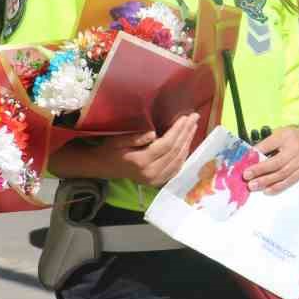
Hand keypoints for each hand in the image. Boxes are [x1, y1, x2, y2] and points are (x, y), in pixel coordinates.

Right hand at [52, 114, 198, 186]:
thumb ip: (135, 137)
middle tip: (194, 117)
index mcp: (140, 162)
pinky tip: (187, 142)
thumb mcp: (117, 140)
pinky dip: (184, 154)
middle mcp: (150, 173)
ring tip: (193, 126)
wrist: (104, 167)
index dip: (178, 130)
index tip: (186, 116)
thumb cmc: (110, 150)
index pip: (166, 144)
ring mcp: (155, 179)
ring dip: (188, 142)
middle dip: (186, 133)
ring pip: (178, 160)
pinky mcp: (158, 182)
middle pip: (175, 151)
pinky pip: (176, 168)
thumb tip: (154, 133)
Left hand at [245, 126, 298, 193]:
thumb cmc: (288, 138)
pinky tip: (267, 190)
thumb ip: (263, 146)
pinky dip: (277, 187)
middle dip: (260, 171)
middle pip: (276, 163)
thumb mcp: (275, 135)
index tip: (245, 161)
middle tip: (246, 177)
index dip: (256, 154)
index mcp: (285, 137)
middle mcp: (295, 150)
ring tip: (253, 186)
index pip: (269, 145)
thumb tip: (249, 157)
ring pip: (282, 174)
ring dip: (266, 181)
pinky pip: (289, 181)